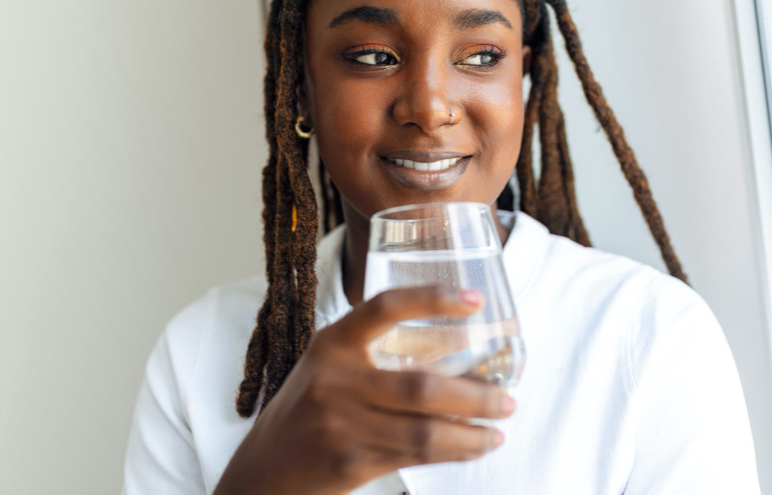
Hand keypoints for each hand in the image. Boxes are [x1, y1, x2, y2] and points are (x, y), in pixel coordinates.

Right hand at [214, 286, 514, 494]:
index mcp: (333, 343)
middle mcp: (335, 379)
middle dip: (476, 395)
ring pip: (426, 430)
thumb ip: (373, 353)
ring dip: (473, 431)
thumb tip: (457, 349)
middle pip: (422, 386)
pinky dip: (454, 451)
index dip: (432, 299)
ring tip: (500, 426)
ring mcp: (340, 423)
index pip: (385, 307)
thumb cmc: (309, 411)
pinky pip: (416, 456)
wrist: (262, 471)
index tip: (475, 300)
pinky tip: (475, 446)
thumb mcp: (328, 368)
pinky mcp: (349, 462)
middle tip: (508, 397)